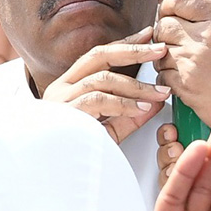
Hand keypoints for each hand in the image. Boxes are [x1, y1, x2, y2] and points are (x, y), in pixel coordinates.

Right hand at [41, 28, 169, 143]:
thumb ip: (129, 117)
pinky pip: (97, 100)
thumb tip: (155, 103)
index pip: (98, 57)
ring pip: (102, 79)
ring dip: (135, 85)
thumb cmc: (74, 153)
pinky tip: (140, 108)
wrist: (51, 174)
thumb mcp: (108, 131)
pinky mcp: (65, 114)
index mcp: (69, 87)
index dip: (124, 45)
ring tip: (158, 93)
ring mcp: (61, 99)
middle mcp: (62, 88)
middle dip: (132, 51)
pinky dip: (123, 103)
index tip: (148, 37)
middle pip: (98, 56)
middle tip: (160, 50)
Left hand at [153, 0, 210, 155]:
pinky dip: (166, 75)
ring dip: (164, 55)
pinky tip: (179, 79)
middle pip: (164, 24)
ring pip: (160, 50)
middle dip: (165, 31)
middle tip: (173, 39)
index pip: (182, 0)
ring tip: (178, 61)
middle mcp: (204, 38)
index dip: (171, 5)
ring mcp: (191, 62)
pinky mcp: (184, 85)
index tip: (169, 11)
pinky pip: (162, 73)